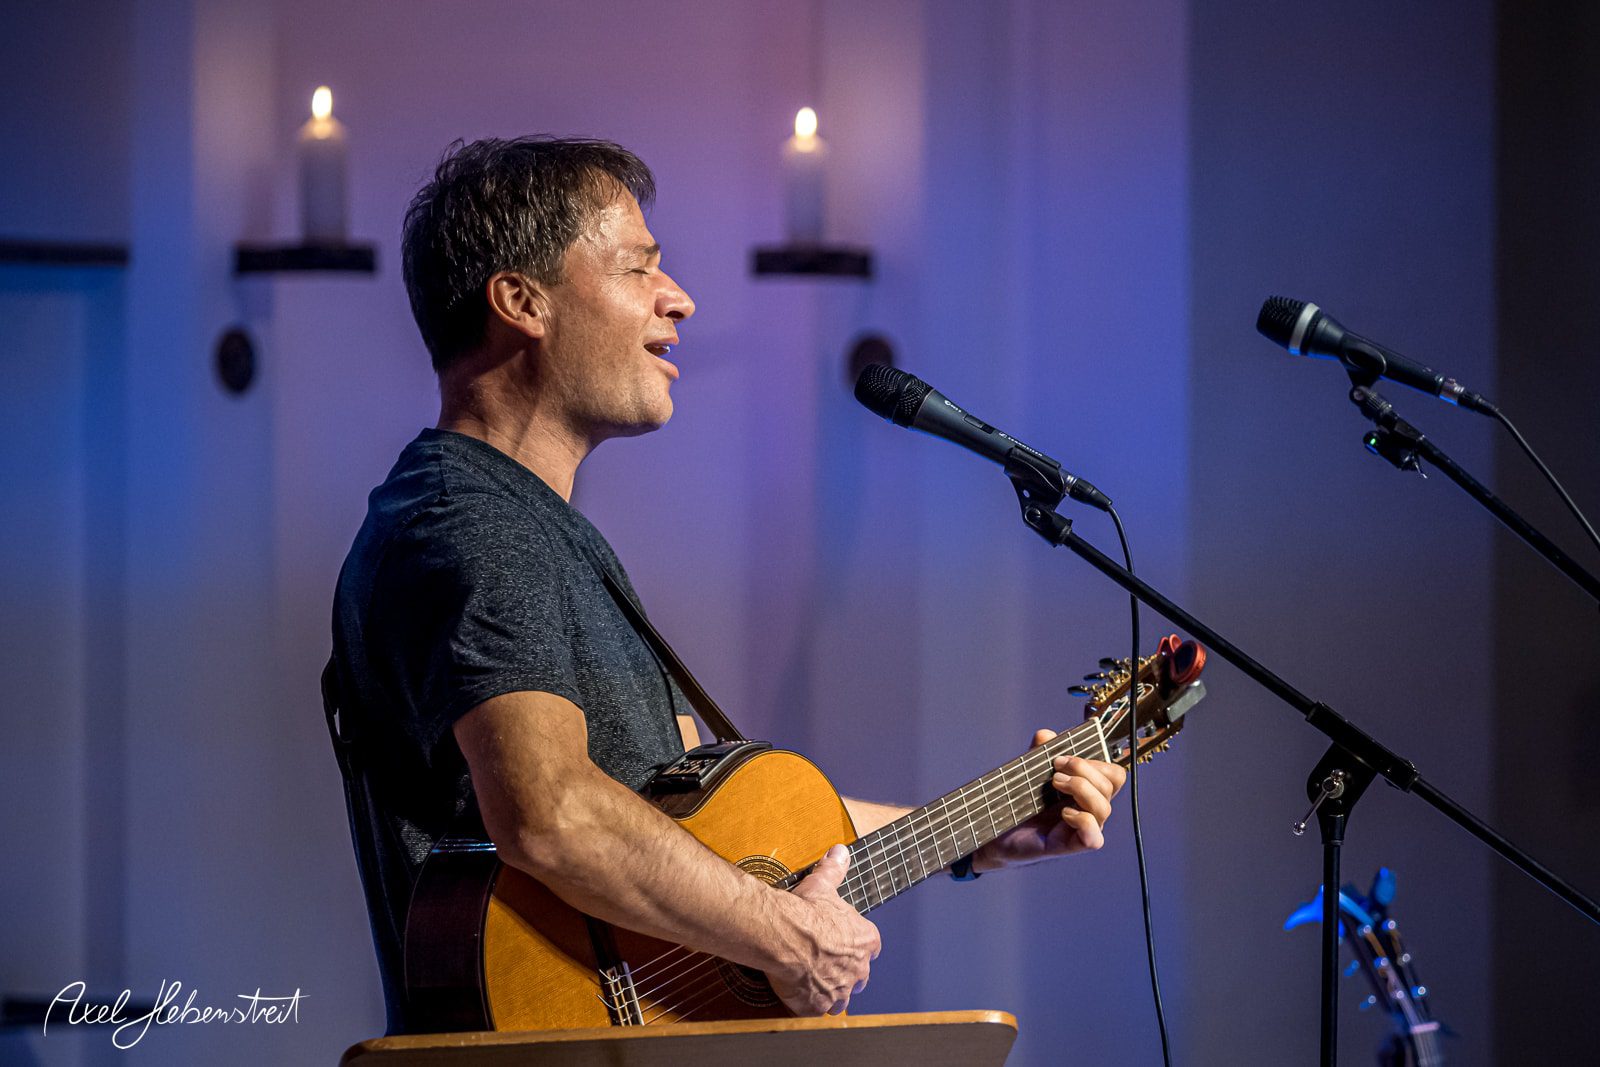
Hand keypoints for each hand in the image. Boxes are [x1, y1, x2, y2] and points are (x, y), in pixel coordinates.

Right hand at [767, 844, 880, 1015]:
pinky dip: (809, 1004)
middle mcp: (857, 969)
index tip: (848, 943)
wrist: (784, 934)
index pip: (872, 946)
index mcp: (864, 940)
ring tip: (817, 986)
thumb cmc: (806, 910)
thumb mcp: (823, 884)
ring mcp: (838, 990)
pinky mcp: (817, 1005)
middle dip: (848, 973)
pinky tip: (800, 996)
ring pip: (841, 998)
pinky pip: (816, 1009)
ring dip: (831, 993)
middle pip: (860, 976)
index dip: (860, 946)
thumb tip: (840, 852)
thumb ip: (835, 869)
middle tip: (830, 965)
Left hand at [971, 730, 1126, 871]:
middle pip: (1112, 784)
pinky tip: (1063, 813)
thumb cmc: (1018, 805)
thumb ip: (1039, 752)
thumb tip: (1046, 736)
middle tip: (1056, 768)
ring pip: (1104, 807)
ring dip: (1080, 788)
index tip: (1064, 756)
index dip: (1097, 761)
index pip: (1113, 774)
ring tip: (1054, 784)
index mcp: (1087, 790)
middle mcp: (1090, 809)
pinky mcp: (1072, 846)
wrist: (998, 833)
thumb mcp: (1029, 772)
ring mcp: (1084, 829)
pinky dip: (1081, 819)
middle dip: (1084, 769)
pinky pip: (1094, 838)